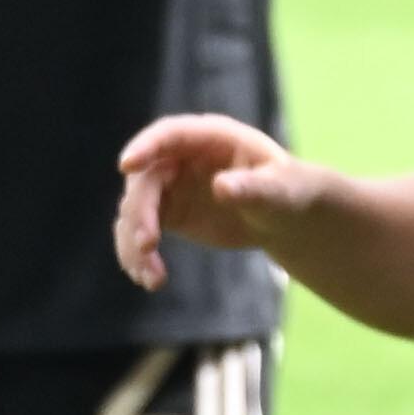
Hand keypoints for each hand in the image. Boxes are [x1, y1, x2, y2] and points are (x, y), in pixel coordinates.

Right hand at [114, 112, 310, 291]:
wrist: (283, 216)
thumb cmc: (287, 192)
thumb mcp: (278, 190)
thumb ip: (253, 188)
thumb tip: (221, 187)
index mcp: (209, 137)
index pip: (169, 135)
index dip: (145, 147)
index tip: (126, 165)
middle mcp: (180, 157)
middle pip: (145, 179)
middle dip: (140, 212)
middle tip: (147, 245)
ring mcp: (170, 185)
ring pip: (135, 209)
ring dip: (134, 243)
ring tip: (152, 278)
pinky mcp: (167, 213)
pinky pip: (140, 231)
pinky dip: (138, 255)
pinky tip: (149, 279)